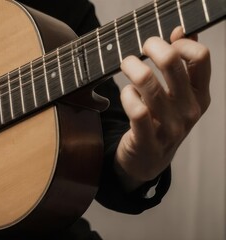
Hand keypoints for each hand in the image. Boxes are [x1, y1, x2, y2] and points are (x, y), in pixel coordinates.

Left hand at [115, 27, 210, 189]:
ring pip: (147, 82)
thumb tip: (181, 30)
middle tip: (140, 48)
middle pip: (171, 63)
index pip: (200, 57)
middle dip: (151, 46)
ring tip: (126, 64)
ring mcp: (169, 127)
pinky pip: (135, 108)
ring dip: (131, 66)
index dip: (180, 42)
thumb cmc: (162, 121)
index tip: (166, 42)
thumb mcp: (179, 95)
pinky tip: (127, 94)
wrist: (148, 161)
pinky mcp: (147, 139)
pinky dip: (126, 95)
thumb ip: (184, 64)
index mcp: (200, 96)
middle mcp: (188, 111)